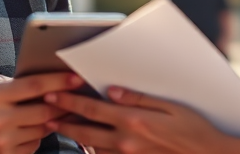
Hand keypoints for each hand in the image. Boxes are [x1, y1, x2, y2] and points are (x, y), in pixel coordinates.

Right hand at [0, 70, 83, 153]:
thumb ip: (4, 78)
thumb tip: (33, 77)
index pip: (34, 87)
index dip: (58, 80)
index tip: (76, 76)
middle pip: (45, 110)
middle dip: (64, 101)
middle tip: (76, 93)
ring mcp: (2, 142)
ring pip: (43, 129)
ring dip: (53, 118)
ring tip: (57, 108)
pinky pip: (34, 144)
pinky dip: (39, 134)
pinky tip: (34, 126)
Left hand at [43, 86, 239, 153]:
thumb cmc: (194, 129)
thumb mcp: (170, 107)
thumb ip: (138, 98)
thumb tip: (112, 91)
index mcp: (134, 122)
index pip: (92, 109)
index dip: (70, 100)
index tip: (53, 93)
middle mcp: (126, 143)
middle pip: (84, 131)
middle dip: (63, 119)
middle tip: (46, 112)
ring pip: (91, 148)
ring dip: (75, 137)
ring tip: (61, 125)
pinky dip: (93, 151)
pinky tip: (88, 144)